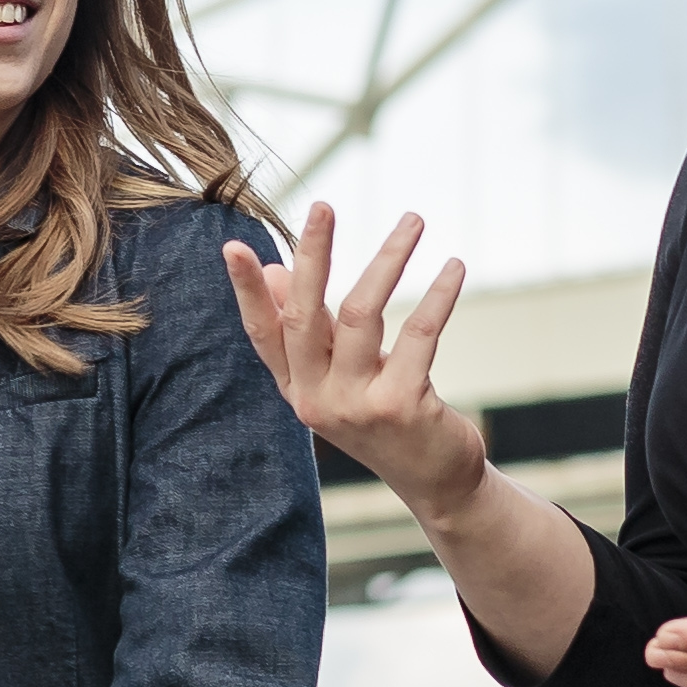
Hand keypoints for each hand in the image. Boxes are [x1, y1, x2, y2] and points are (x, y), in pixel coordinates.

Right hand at [221, 203, 482, 512]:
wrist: (435, 481)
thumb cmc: (385, 416)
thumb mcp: (340, 375)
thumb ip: (311, 330)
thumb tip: (277, 271)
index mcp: (296, 389)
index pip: (263, 333)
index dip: (248, 290)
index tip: (233, 247)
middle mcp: (316, 399)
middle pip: (304, 314)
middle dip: (312, 255)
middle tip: (322, 206)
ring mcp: (356, 405)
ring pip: (361, 313)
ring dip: (389, 259)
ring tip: (413, 220)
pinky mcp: (400, 405)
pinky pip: (417, 334)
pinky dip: (438, 295)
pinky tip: (453, 267)